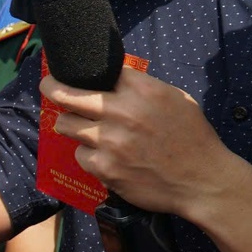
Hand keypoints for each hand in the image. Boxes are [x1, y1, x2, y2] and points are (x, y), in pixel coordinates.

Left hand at [42, 68, 237, 220]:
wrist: (203, 181)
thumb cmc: (193, 138)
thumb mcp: (177, 99)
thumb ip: (144, 88)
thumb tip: (115, 79)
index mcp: (143, 90)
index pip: (100, 71)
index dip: (85, 72)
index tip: (73, 71)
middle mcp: (122, 112)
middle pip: (66, 94)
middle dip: (52, 87)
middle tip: (48, 85)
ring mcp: (109, 141)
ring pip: (65, 124)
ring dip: (70, 124)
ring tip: (81, 127)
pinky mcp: (103, 167)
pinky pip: (79, 154)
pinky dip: (88, 155)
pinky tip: (105, 157)